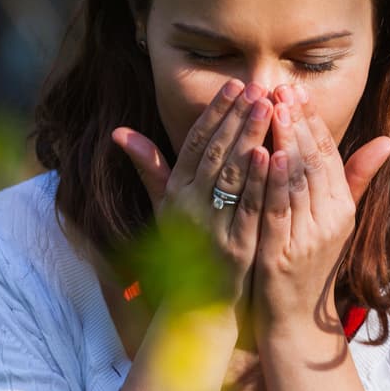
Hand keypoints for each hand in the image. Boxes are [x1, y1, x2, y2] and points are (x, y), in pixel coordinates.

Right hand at [112, 79, 273, 306]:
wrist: (197, 304)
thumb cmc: (185, 247)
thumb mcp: (163, 206)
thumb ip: (149, 167)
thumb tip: (119, 132)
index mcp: (174, 193)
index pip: (194, 144)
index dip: (213, 113)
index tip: (233, 85)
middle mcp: (188, 206)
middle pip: (214, 153)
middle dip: (236, 117)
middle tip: (256, 88)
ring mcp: (211, 227)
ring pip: (230, 175)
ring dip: (249, 139)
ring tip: (268, 109)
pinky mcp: (234, 248)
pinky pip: (247, 208)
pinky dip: (257, 181)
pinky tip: (270, 154)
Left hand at [253, 84, 389, 333]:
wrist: (295, 322)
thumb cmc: (309, 263)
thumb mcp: (335, 219)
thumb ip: (355, 178)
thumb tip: (388, 140)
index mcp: (342, 208)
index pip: (329, 155)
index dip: (313, 121)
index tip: (296, 90)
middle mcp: (330, 220)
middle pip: (315, 162)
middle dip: (298, 123)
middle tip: (281, 89)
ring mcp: (308, 238)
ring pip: (298, 181)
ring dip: (286, 142)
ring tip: (273, 110)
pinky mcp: (283, 255)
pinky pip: (279, 212)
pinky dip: (273, 182)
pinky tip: (265, 155)